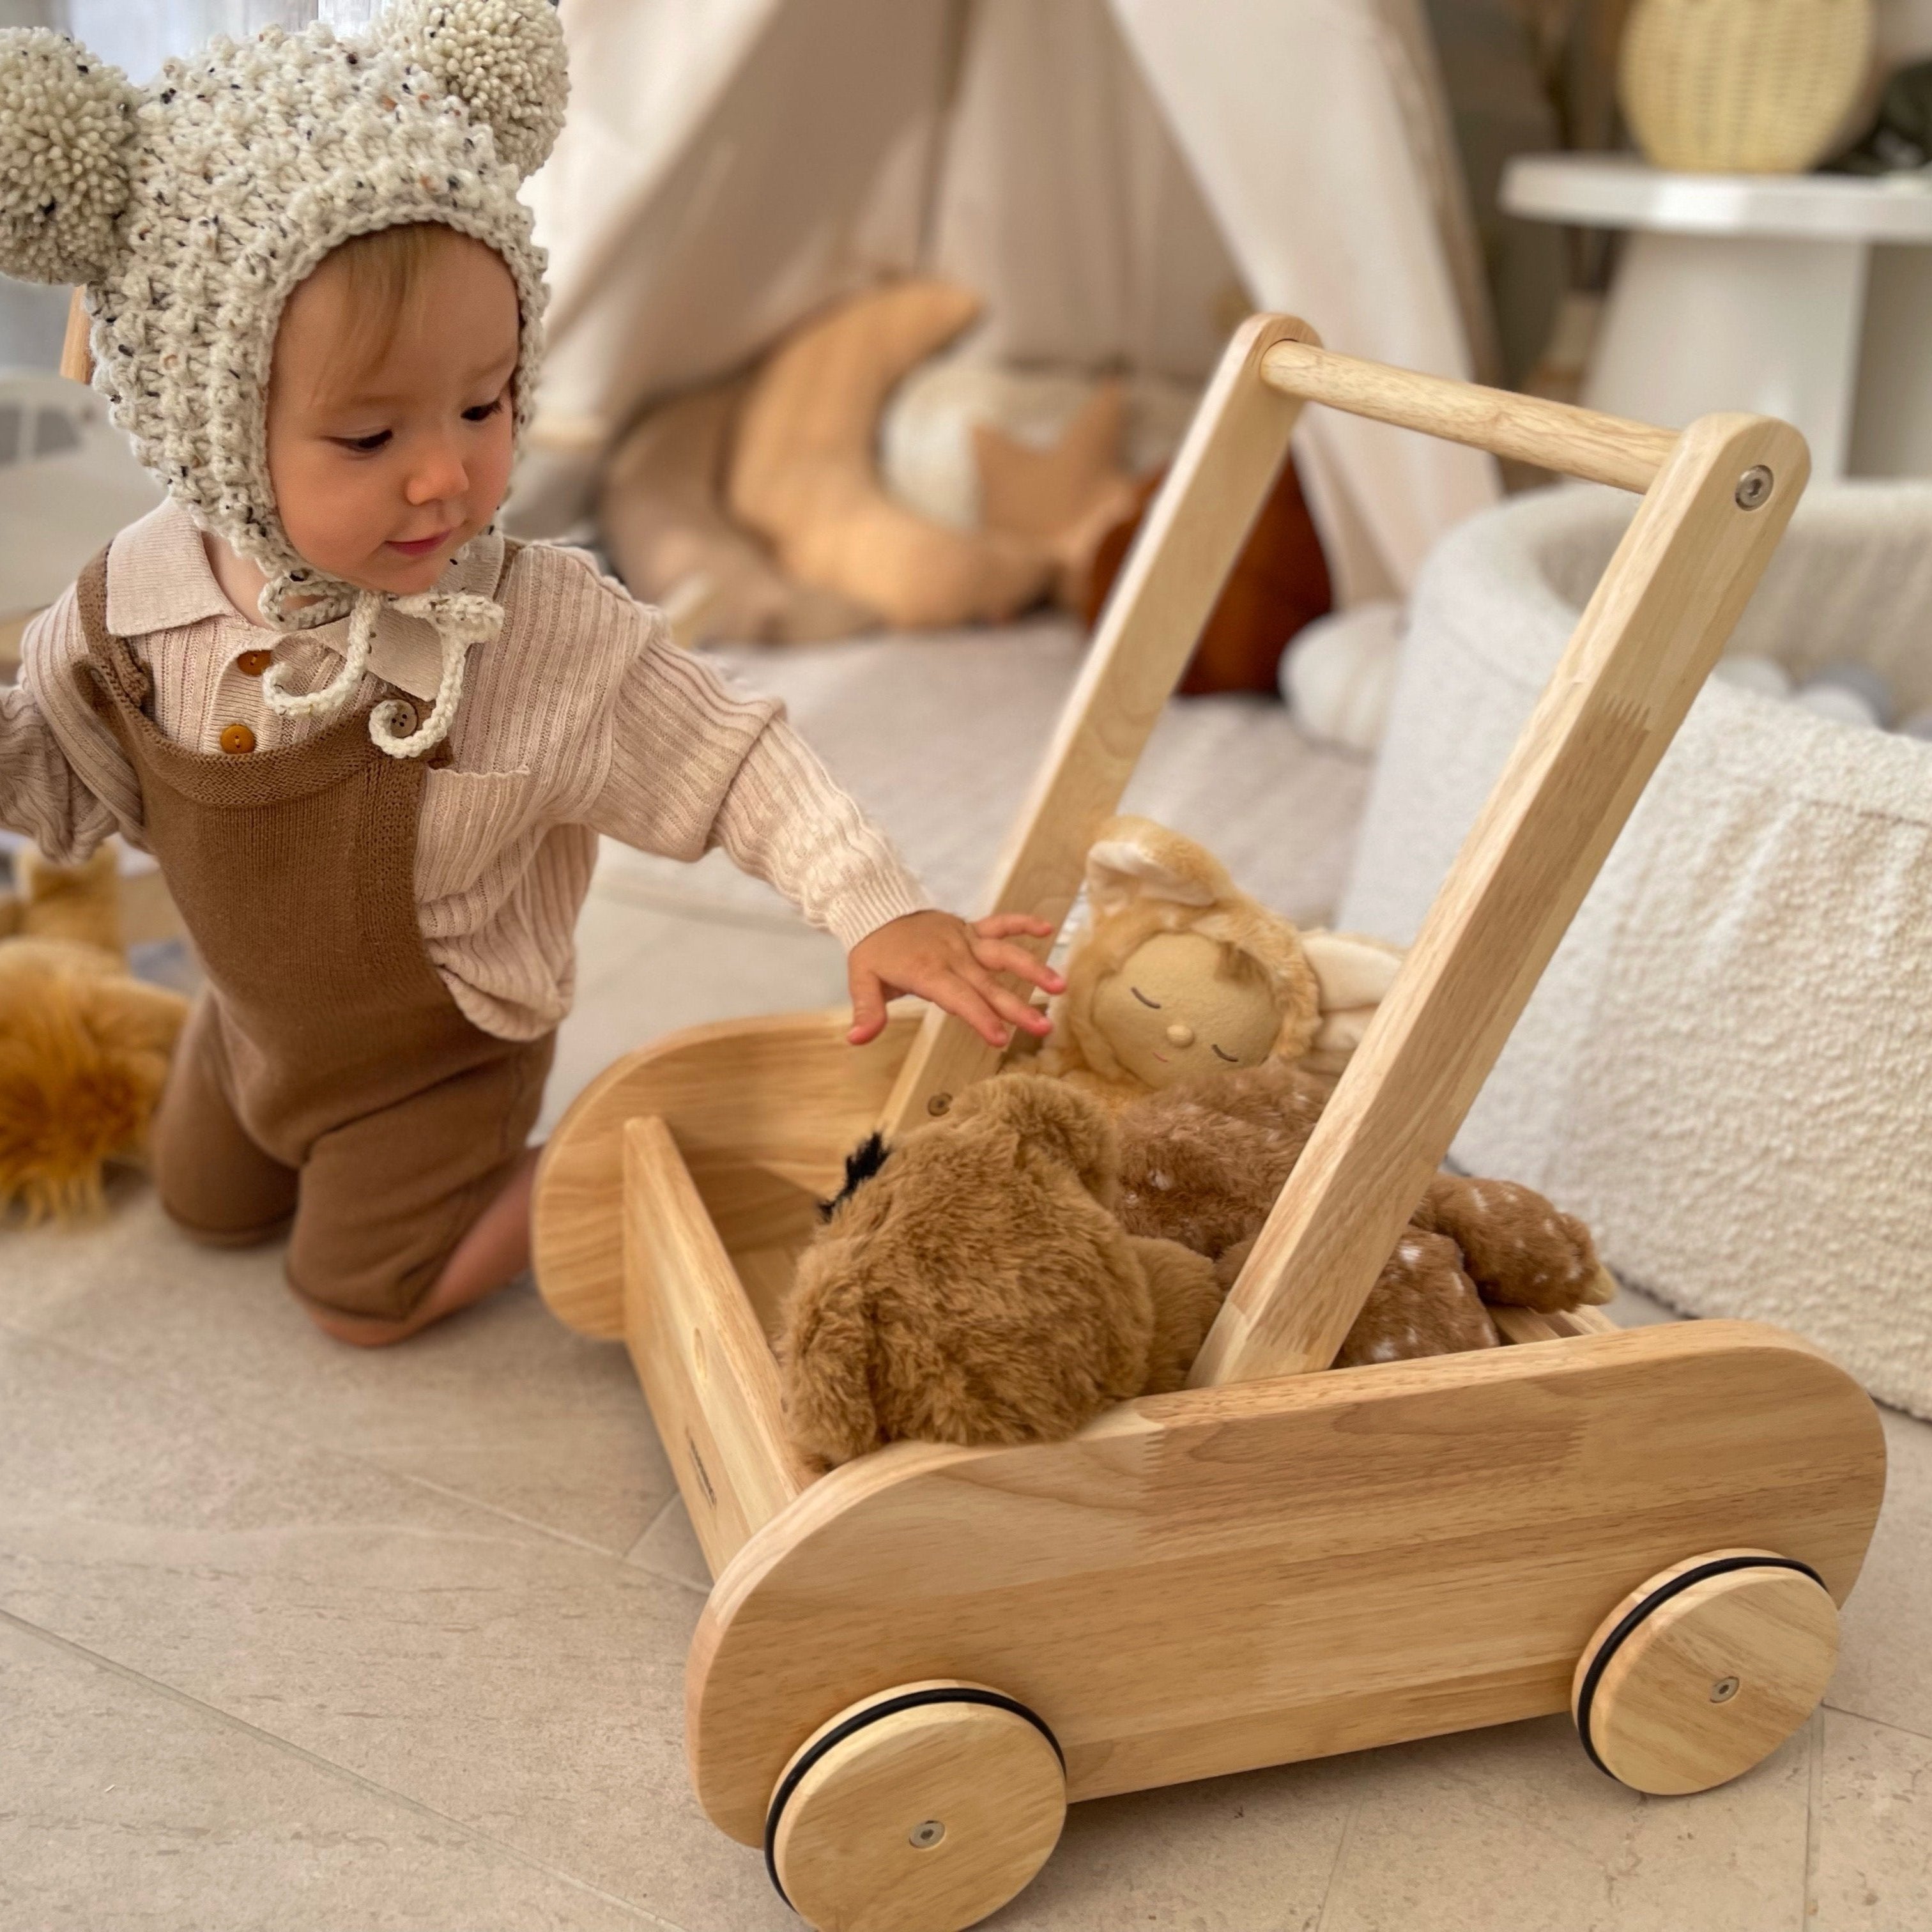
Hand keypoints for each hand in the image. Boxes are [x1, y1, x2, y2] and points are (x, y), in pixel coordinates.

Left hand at [846, 911, 1065, 1047]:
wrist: (876, 907)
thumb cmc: (874, 949)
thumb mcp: (861, 979)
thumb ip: (867, 1010)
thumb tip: (856, 1038)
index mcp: (928, 971)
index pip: (959, 998)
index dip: (979, 1017)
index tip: (999, 1038)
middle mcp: (952, 955)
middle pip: (988, 985)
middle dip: (1017, 1007)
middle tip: (1043, 1027)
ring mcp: (965, 939)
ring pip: (1003, 954)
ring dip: (1032, 967)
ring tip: (1059, 984)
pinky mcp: (970, 928)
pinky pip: (999, 923)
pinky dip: (1022, 923)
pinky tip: (1046, 928)